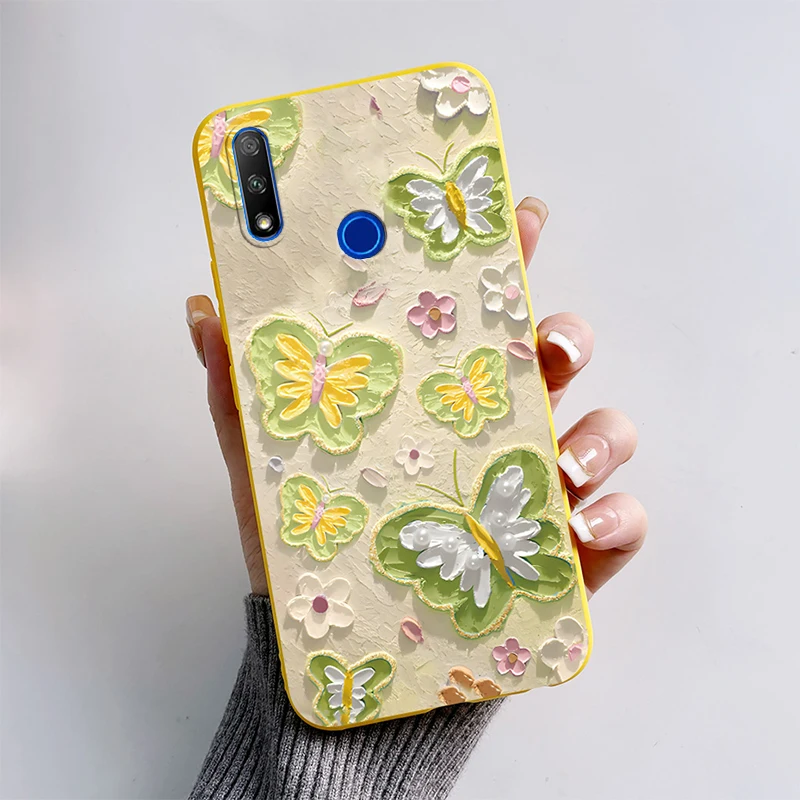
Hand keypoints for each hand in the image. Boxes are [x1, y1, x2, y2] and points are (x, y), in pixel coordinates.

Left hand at [186, 196, 645, 597]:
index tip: (520, 217)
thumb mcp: (270, 464)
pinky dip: (618, 516)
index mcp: (439, 397)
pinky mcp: (568, 554)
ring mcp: (537, 489)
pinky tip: (582, 526)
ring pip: (603, 432)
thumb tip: (202, 308)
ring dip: (600, 432)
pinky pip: (621, 523)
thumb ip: (242, 390)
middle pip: (555, 360)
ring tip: (563, 462)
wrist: (349, 650)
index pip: (480, 315)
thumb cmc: (319, 546)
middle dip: (566, 337)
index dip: (508, 258)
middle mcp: (497, 430)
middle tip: (547, 347)